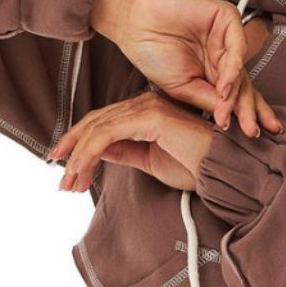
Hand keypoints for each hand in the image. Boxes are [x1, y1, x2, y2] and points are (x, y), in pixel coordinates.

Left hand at [47, 90, 215, 192]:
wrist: (224, 171)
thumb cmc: (197, 166)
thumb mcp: (150, 161)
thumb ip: (125, 152)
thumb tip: (96, 152)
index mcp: (146, 112)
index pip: (105, 124)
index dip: (81, 146)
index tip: (68, 172)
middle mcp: (145, 103)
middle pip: (96, 122)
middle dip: (73, 151)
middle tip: (61, 180)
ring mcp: (147, 107)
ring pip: (98, 129)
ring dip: (78, 157)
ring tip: (68, 182)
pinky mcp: (150, 117)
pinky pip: (108, 134)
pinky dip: (89, 153)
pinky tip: (79, 170)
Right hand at [94, 0, 282, 136]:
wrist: (135, 22)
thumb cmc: (153, 53)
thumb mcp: (182, 88)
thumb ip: (208, 100)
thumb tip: (229, 119)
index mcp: (215, 74)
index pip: (237, 97)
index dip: (246, 115)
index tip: (251, 135)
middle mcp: (224, 56)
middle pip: (246, 85)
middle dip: (249, 109)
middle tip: (252, 131)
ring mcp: (227, 37)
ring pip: (242, 70)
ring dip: (236, 94)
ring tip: (226, 114)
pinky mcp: (226, 18)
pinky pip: (237, 46)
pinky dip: (232, 68)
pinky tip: (223, 86)